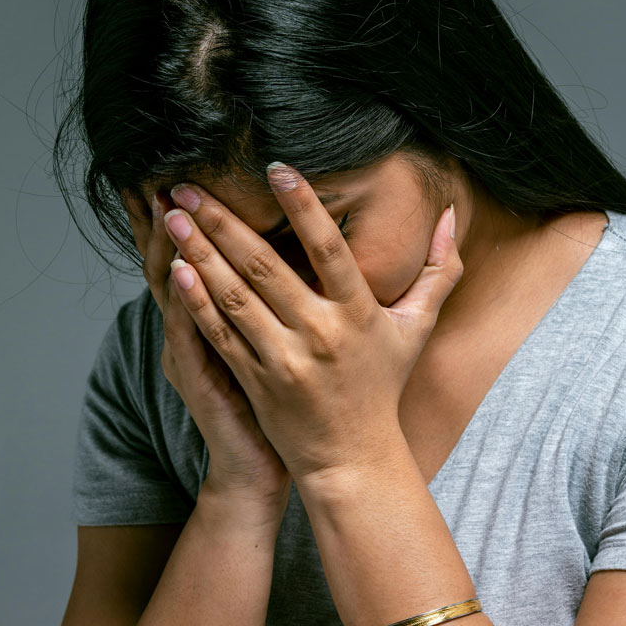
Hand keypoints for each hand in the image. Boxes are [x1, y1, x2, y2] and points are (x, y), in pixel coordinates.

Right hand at [121, 189, 290, 511]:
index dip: (188, 219)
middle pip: (173, 263)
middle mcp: (195, 328)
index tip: (186, 174)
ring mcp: (191, 352)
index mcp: (218, 316)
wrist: (259, 462)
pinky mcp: (199, 380)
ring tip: (168, 205)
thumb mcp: (268, 343)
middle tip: (164, 174)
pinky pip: (189, 335)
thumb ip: (274, 299)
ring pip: (175, 291)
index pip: (197, 257)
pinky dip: (185, 302)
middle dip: (168, 220)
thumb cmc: (274, 400)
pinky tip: (181, 271)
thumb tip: (303, 254)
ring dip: (170, 248)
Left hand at [163, 164, 462, 481]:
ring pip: (234, 296)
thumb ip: (438, 271)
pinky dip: (197, 301)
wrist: (352, 457)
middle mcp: (320, 333)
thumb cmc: (382, 385)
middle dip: (223, 221)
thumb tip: (452, 216)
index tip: (276, 168)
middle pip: (264, 266)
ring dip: (199, 252)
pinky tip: (175, 270)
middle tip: (190, 184)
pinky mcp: (256, 380)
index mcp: (359, 314)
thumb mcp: (418, 328)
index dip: (303, 206)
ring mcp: (284, 359)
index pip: (329, 250)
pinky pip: (221, 333)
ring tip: (173, 217)